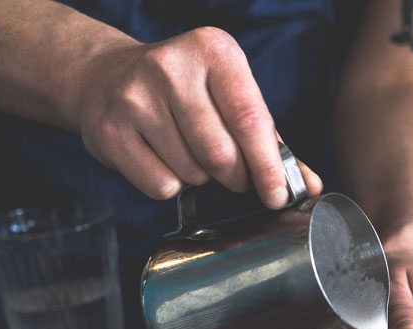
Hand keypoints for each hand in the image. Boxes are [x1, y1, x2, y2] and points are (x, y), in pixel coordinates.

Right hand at [72, 27, 320, 207]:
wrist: (105, 77)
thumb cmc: (184, 90)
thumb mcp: (229, 94)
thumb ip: (270, 139)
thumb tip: (307, 186)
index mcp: (213, 50)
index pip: (250, 118)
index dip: (269, 165)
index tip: (280, 194)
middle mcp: (171, 68)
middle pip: (221, 153)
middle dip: (237, 176)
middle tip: (235, 174)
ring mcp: (135, 98)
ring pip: (192, 173)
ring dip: (201, 178)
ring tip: (188, 151)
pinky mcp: (110, 131)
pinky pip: (160, 185)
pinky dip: (171, 185)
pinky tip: (162, 158)